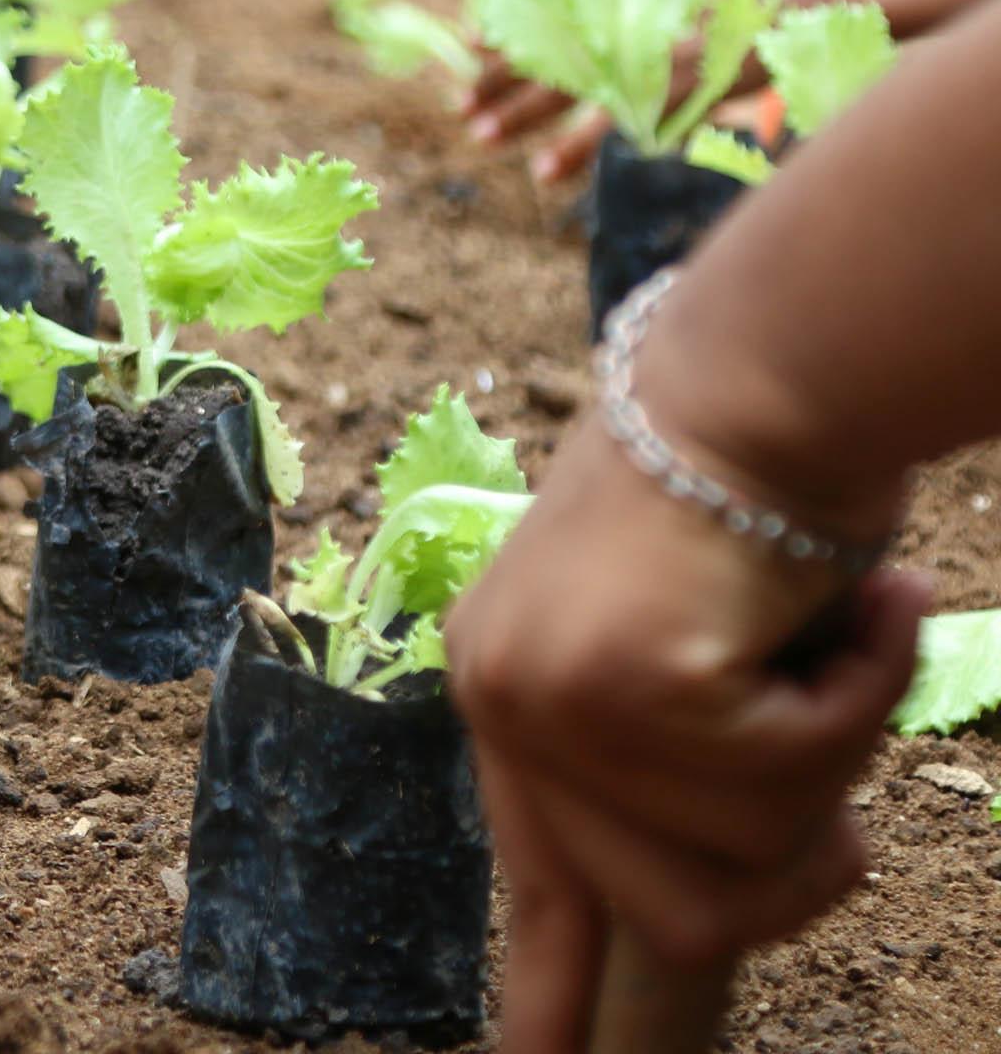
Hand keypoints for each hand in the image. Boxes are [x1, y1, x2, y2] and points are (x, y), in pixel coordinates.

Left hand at [448, 415, 923, 1053]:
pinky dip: (865, 694)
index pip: (535, 895)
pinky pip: (795, 772)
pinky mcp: (624, 683)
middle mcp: (501, 701)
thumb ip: (682, 786)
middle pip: (683, 917)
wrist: (772, 377)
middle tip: (843, 749)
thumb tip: (696, 927)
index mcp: (508, 700)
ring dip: (837, 756)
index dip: (550, 1010)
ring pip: (752, 852)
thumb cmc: (762, 507)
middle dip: (804, 851)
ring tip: (832, 641)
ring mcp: (549, 695)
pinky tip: (851, 606)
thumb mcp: (703, 664)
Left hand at [461, 0, 804, 181]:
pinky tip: (545, 172)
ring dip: (519, 117)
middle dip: (495, 80)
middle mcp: (620, 7)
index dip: (502, 25)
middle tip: (460, 105)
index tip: (467, 44)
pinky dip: (574, 150)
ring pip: (563, 90)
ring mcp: (644, 49)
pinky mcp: (669, 87)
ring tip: (481, 138)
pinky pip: (609, 125)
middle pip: (541, 47)